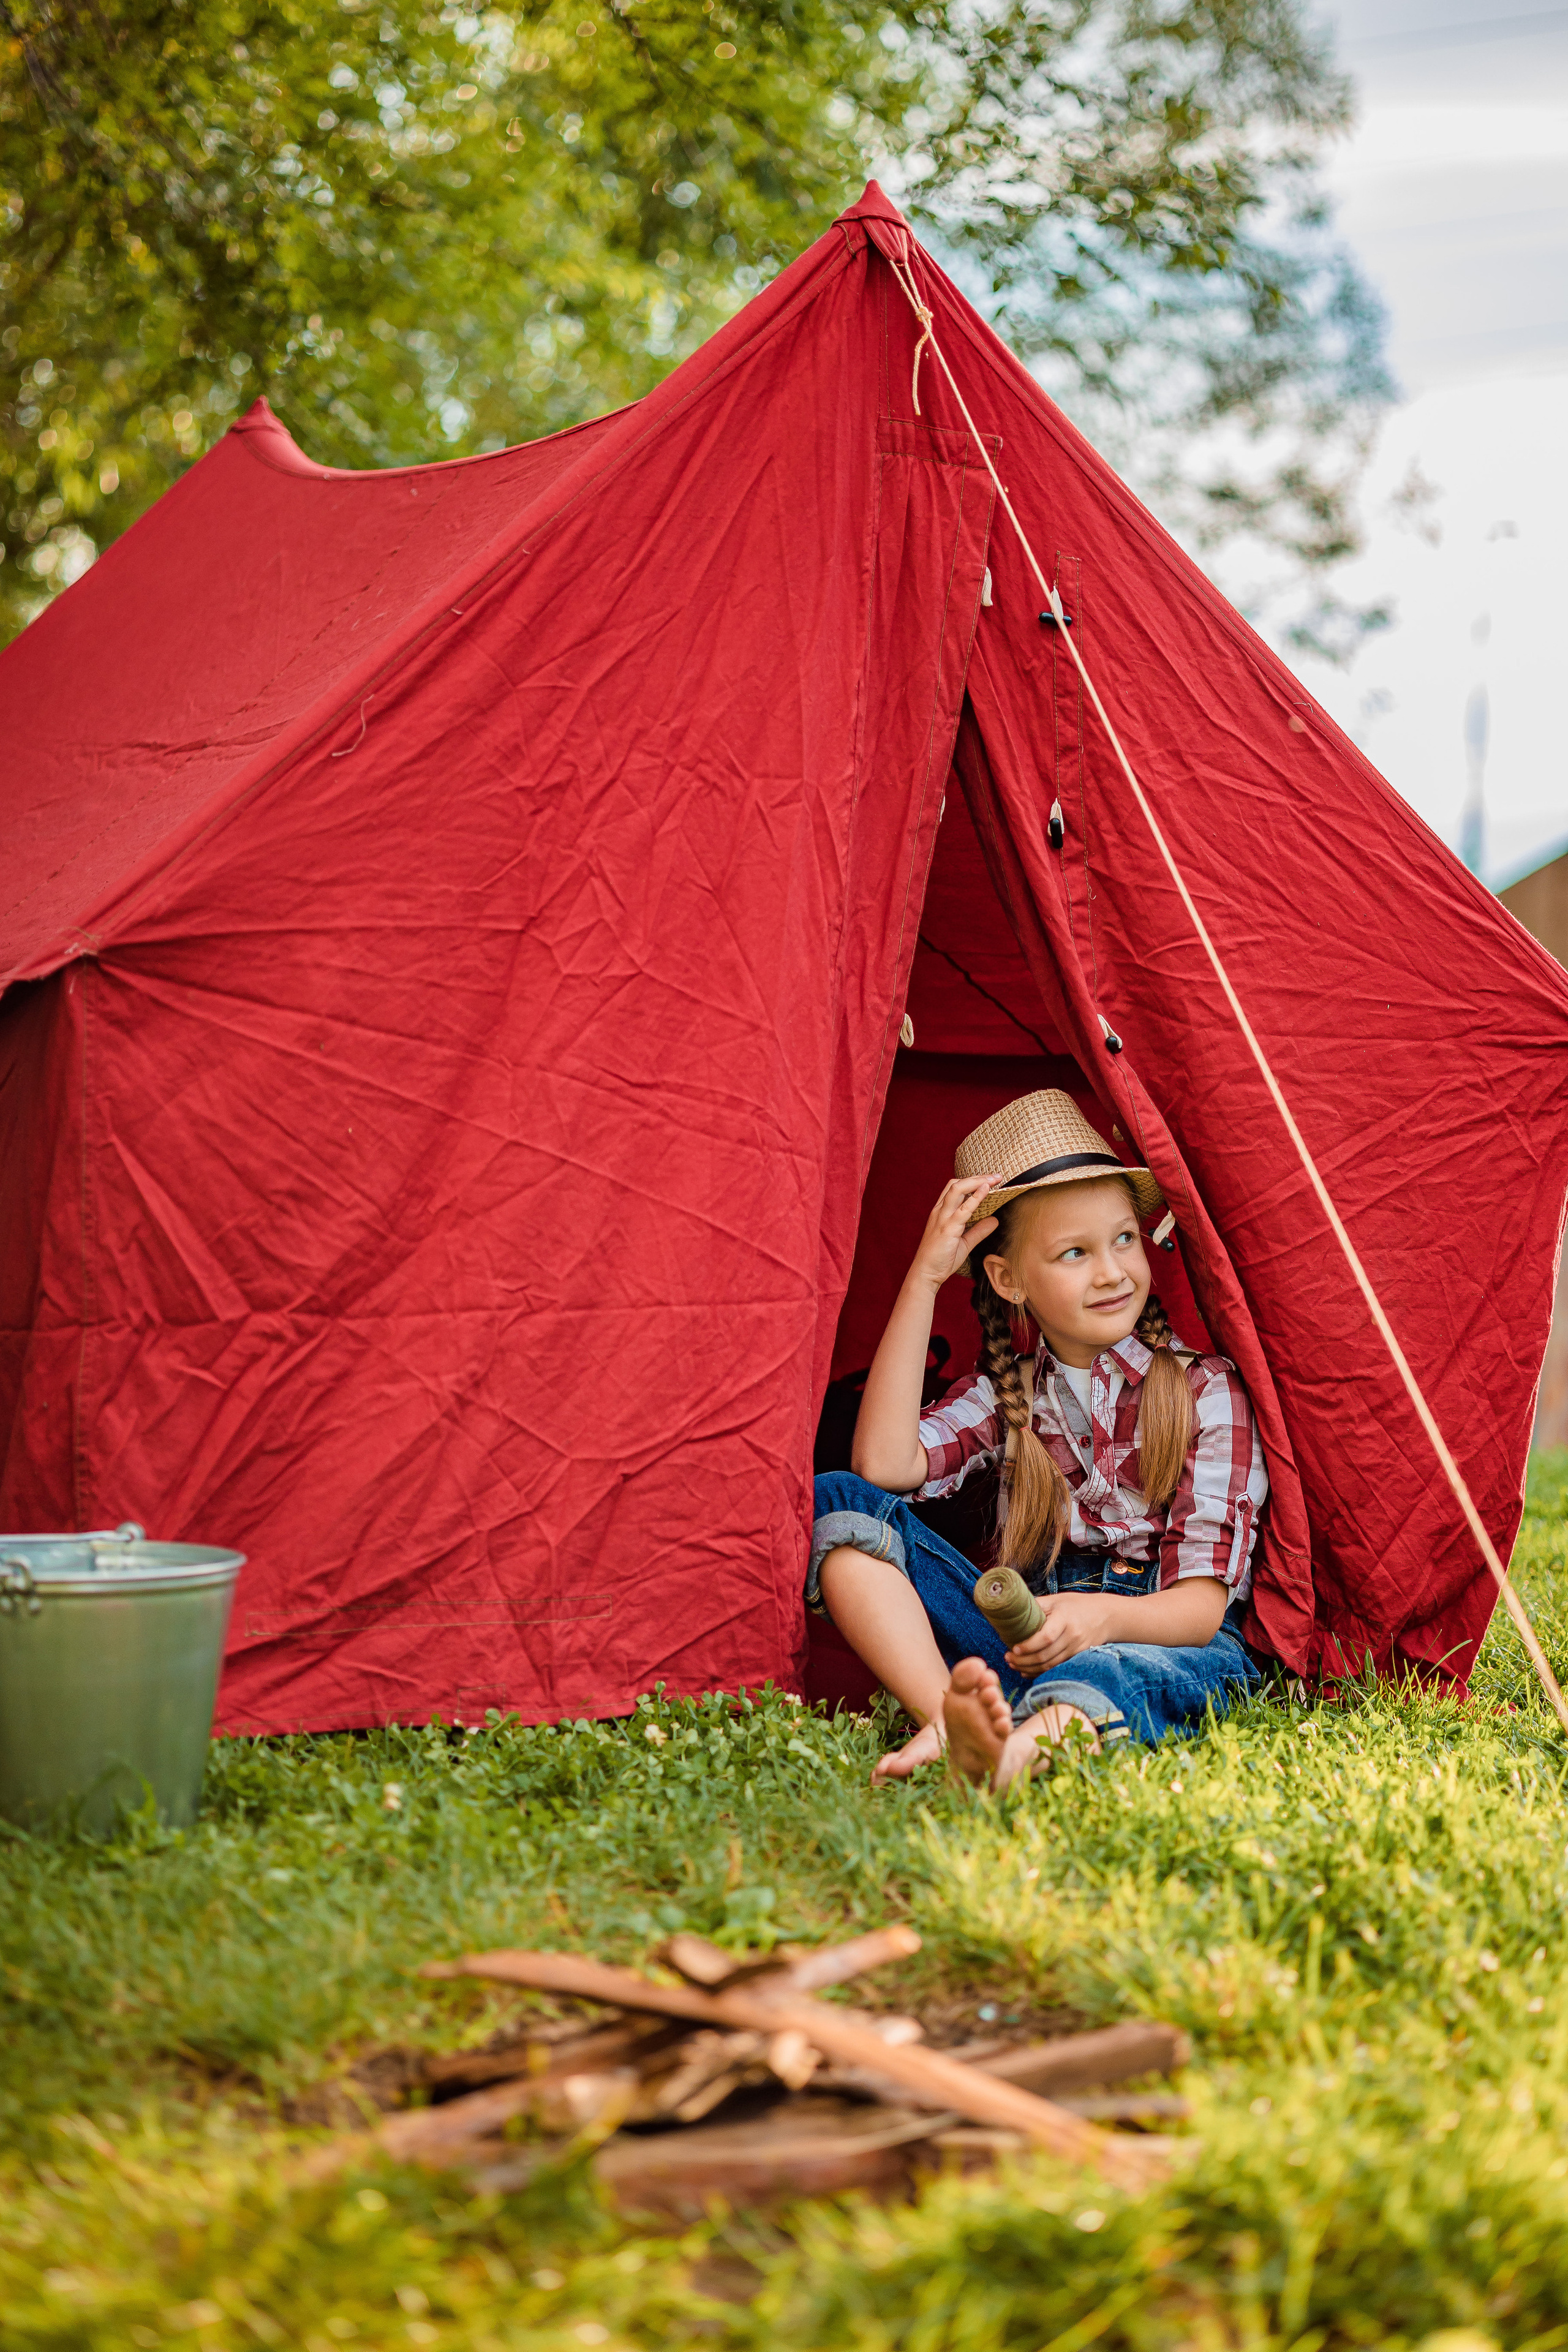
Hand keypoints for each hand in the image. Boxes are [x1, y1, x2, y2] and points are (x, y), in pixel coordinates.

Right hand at [908, 1174, 1005, 1291]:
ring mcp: (942, 1218)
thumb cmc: (941, 1259)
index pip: (954, 1188)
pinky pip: (963, 1209)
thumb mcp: (964, 1242)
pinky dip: (976, 1197)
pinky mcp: (948, 1228)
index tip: (989, 1180)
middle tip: (996, 1176)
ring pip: (957, 1190)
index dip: (972, 1181)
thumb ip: (978, 1231)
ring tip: (994, 1179)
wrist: (926, 1273)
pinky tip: (986, 1190)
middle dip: (977, 1177)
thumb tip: (994, 1220)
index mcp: (941, 1212)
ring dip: (977, 1181)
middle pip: (956, 1184)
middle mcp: (940, 1211)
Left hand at [1005, 1592, 1116, 1671]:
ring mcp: (1076, 1649)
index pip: (1046, 1637)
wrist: (1106, 1616)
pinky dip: (1040, 1672)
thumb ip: (1037, 1605)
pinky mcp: (1078, 1657)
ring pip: (1050, 1665)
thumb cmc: (1077, 1605)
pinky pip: (1057, 1668)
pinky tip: (1028, 1671)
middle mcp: (1072, 1636)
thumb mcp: (1057, 1599)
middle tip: (1008, 1659)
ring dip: (1029, 1669)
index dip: (1028, 1646)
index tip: (1014, 1649)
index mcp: (1065, 1619)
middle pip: (1046, 1655)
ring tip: (1014, 1665)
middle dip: (1024, 1661)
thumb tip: (1012, 1609)